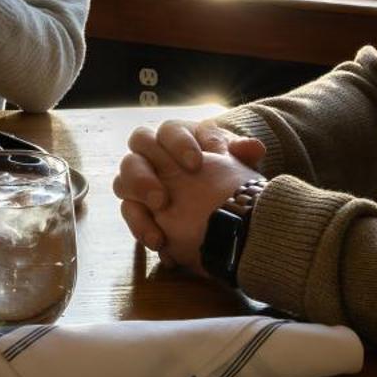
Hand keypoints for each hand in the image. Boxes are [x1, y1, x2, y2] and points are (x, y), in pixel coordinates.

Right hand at [114, 119, 265, 258]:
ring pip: (123, 186)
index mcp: (176, 137)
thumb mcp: (237, 162)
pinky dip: (145, 231)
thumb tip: (253, 148)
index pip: (168, 131)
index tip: (195, 164)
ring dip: (137, 211)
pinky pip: (133, 216)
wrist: (223, 199)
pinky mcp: (140, 208)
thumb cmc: (225, 171)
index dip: (178, 145)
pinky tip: (161, 245)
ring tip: (156, 234)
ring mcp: (141, 182)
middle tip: (162, 201)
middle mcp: (152, 156)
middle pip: (134, 156)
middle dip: (143, 179)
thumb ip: (244, 153)